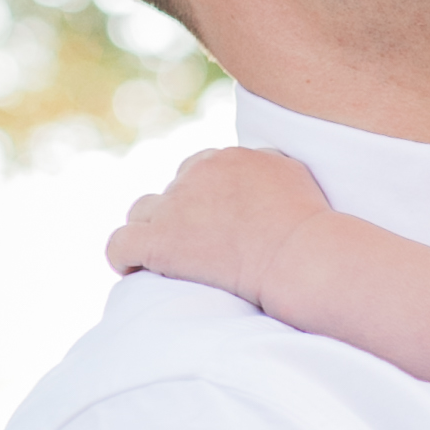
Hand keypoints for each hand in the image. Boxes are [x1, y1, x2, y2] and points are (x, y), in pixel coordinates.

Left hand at [106, 147, 329, 306]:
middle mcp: (195, 175)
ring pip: (142, 213)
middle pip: (172, 192)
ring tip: (164, 259)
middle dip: (182, 217)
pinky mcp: (160, 241)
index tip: (214, 225)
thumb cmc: (309, 225)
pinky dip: (123, 256)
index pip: (198, 171)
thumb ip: (267, 164)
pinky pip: (120, 244)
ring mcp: (175, 207)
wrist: (300, 255)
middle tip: (200, 249)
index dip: (203, 200)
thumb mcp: (294, 174)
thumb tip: (259, 165)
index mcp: (225, 159)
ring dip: (151, 231)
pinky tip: (134, 270)